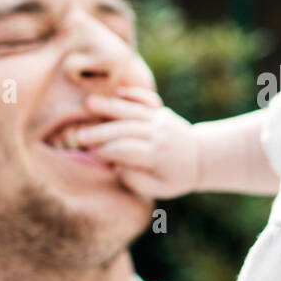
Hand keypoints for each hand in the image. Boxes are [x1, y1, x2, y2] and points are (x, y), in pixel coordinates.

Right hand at [74, 87, 199, 199]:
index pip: (127, 150)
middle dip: (101, 131)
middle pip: (126, 129)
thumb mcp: (159, 188)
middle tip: (80, 135)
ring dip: (110, 107)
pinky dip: (133, 94)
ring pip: (133, 110)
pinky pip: (146, 99)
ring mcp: (160, 119)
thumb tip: (118, 168)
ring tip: (89, 104)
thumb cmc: (174, 177)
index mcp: (157, 155)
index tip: (91, 154)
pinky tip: (118, 92)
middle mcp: (159, 134)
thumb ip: (138, 181)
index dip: (107, 151)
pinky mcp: (160, 110)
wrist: (200, 157)